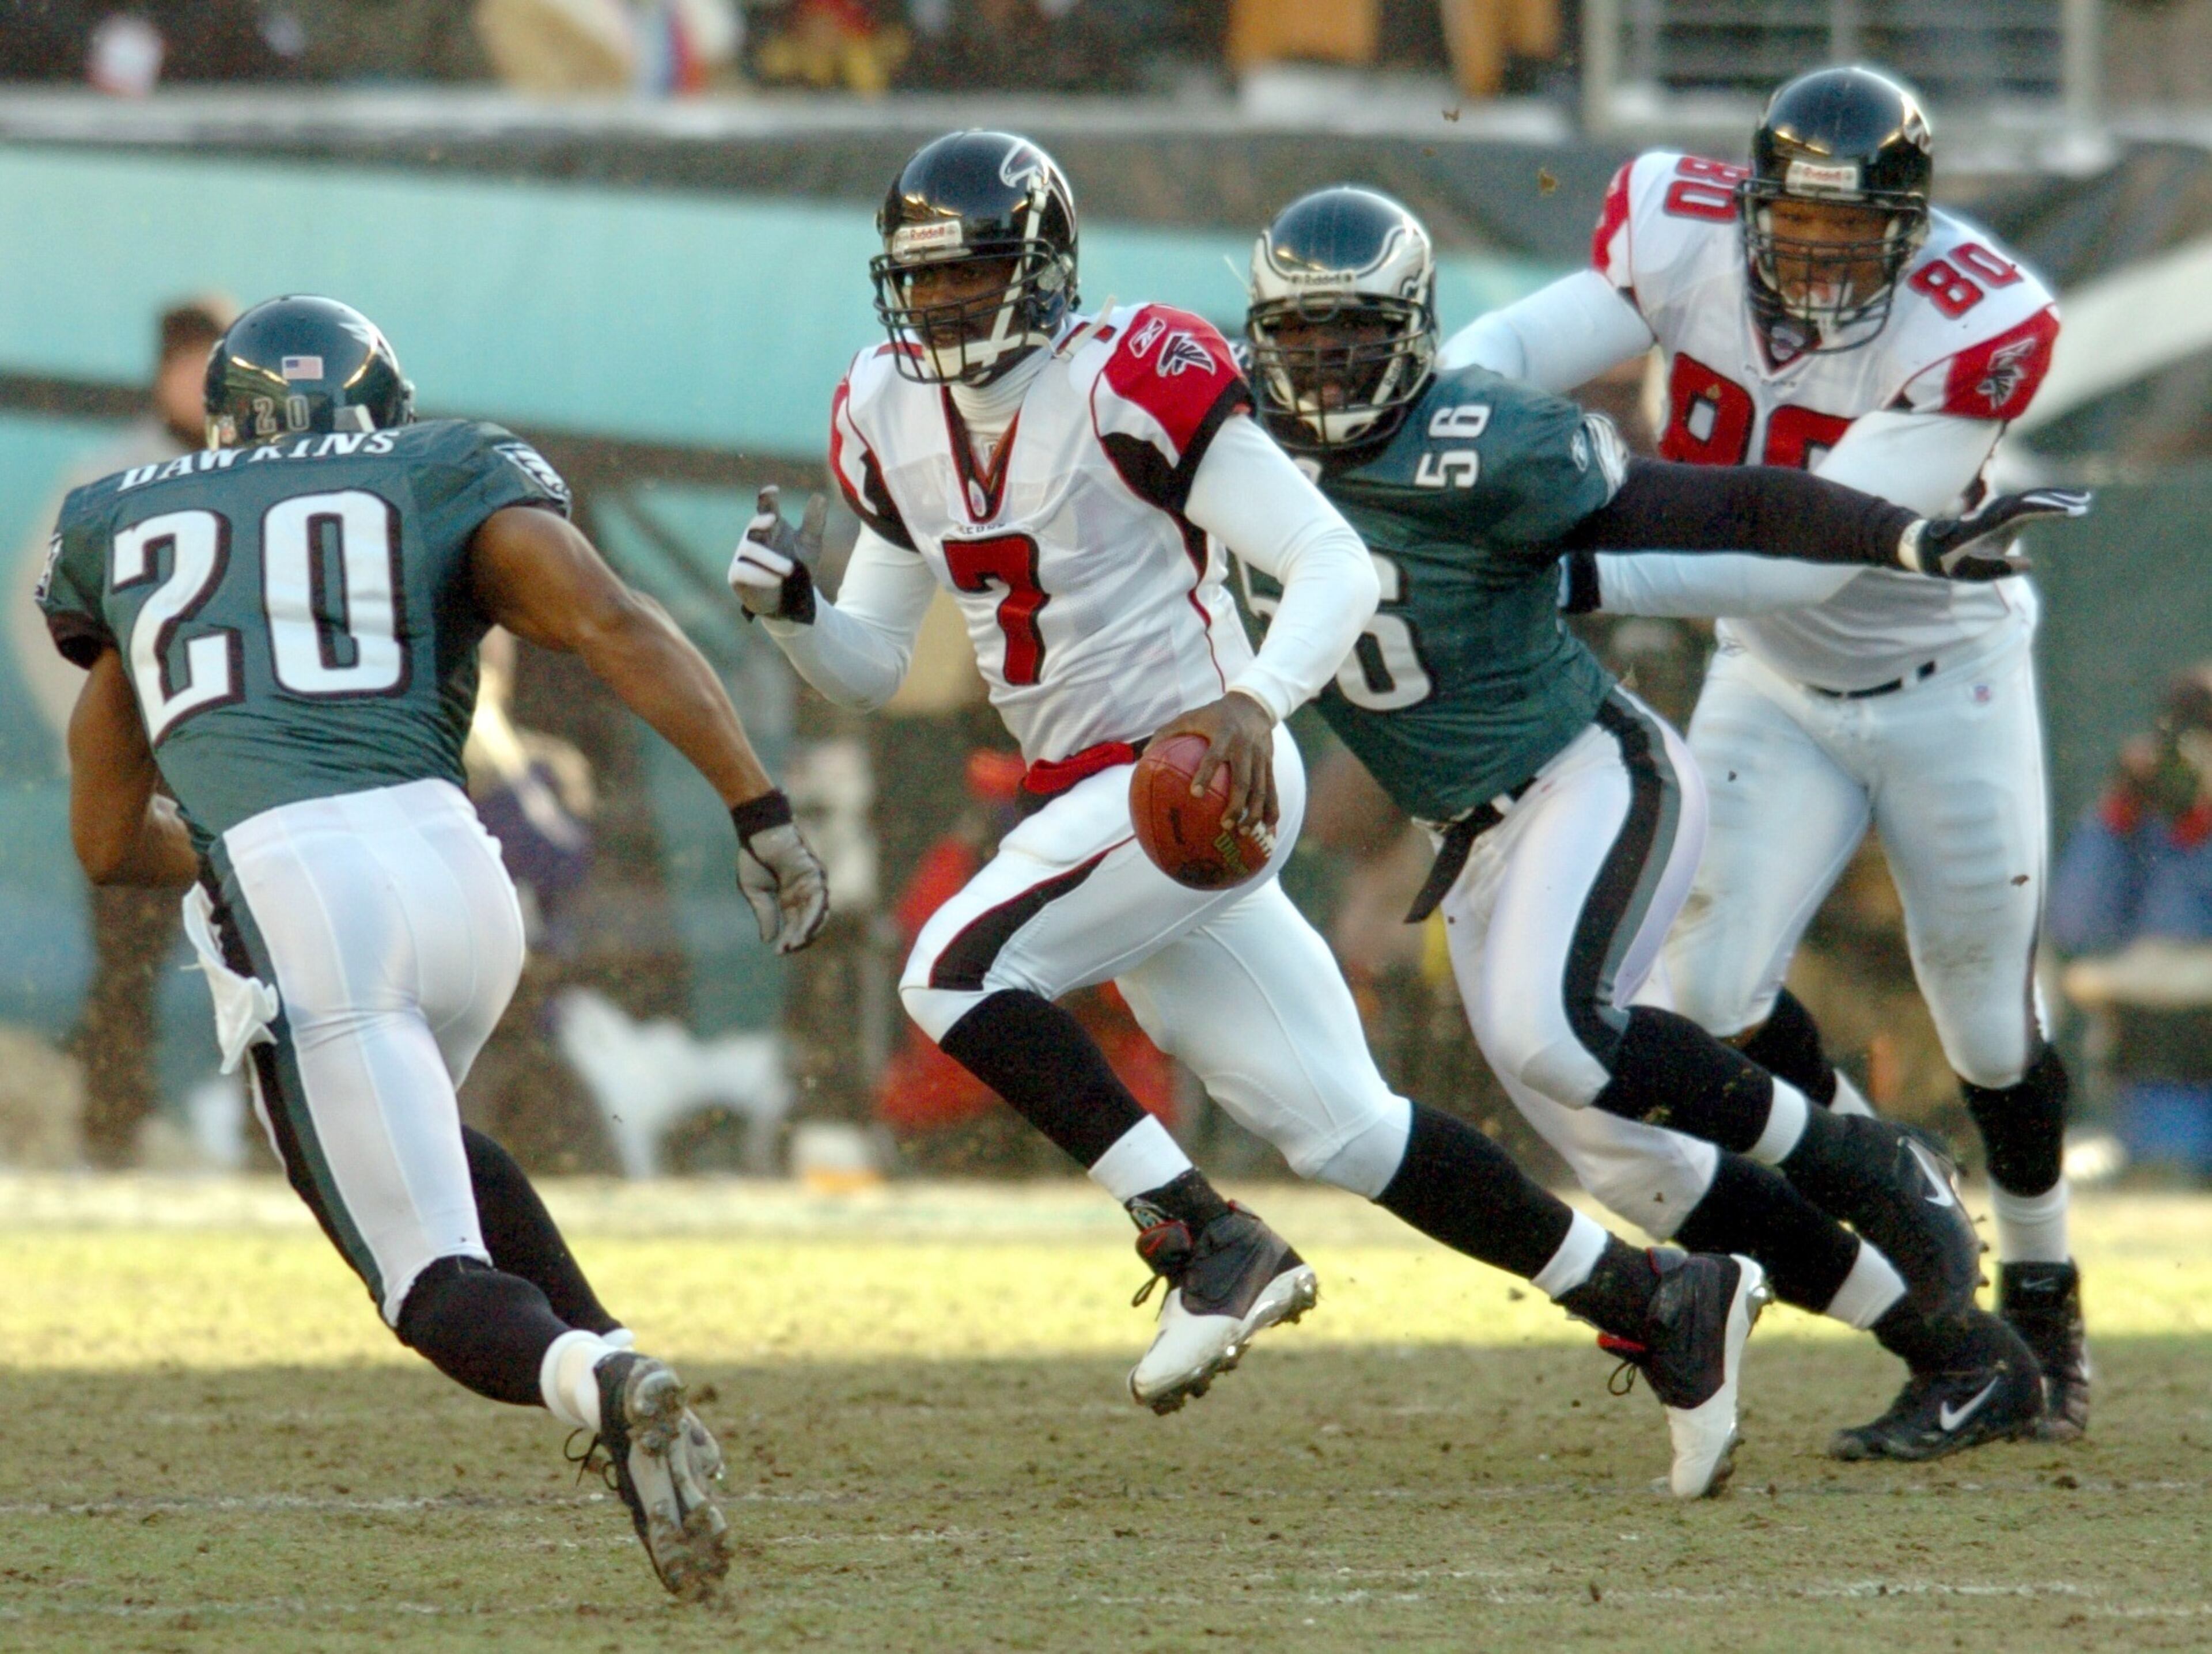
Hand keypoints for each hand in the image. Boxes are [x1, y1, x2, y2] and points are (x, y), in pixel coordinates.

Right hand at [728, 485, 826, 620]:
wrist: (793, 600)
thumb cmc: (799, 568)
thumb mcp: (810, 544)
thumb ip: (814, 522)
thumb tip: (820, 496)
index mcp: (771, 527)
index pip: (766, 507)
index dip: (767, 497)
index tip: (773, 489)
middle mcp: (754, 538)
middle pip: (753, 525)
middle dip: (761, 521)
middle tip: (774, 519)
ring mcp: (743, 556)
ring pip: (749, 550)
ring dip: (770, 558)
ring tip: (790, 569)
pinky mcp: (737, 574)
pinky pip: (742, 571)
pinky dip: (758, 575)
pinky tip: (775, 580)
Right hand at [731, 791, 829, 953]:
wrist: (758, 831)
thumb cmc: (754, 856)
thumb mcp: (756, 893)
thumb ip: (766, 915)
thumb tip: (769, 941)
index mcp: (790, 898)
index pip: (795, 925)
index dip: (788, 939)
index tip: (778, 952)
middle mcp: (804, 893)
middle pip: (808, 923)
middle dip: (799, 939)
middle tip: (786, 950)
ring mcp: (812, 884)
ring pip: (817, 915)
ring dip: (807, 932)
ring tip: (794, 945)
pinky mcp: (816, 875)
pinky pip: (818, 901)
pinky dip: (812, 918)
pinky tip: (803, 931)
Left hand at [1147, 691, 1279, 828]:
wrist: (1253, 704)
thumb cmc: (1213, 715)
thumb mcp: (1190, 717)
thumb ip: (1166, 733)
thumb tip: (1142, 756)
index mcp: (1223, 735)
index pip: (1214, 756)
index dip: (1206, 774)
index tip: (1196, 794)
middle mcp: (1244, 747)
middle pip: (1243, 780)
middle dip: (1236, 804)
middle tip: (1225, 825)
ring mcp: (1260, 757)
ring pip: (1261, 789)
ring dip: (1255, 812)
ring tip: (1244, 832)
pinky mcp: (1269, 763)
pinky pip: (1272, 788)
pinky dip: (1272, 808)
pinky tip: (1269, 827)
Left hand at [1899, 487, 2090, 581]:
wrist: (1929, 547)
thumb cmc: (1950, 562)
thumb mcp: (1971, 571)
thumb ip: (1999, 569)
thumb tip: (2029, 564)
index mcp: (1990, 523)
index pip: (2024, 510)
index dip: (2048, 508)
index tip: (2070, 510)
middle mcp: (1995, 512)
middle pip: (2032, 499)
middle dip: (2059, 499)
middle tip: (2086, 503)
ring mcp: (1999, 511)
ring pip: (2032, 498)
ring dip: (2057, 498)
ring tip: (2084, 501)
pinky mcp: (2002, 515)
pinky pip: (2028, 504)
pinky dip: (2047, 502)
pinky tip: (2065, 506)